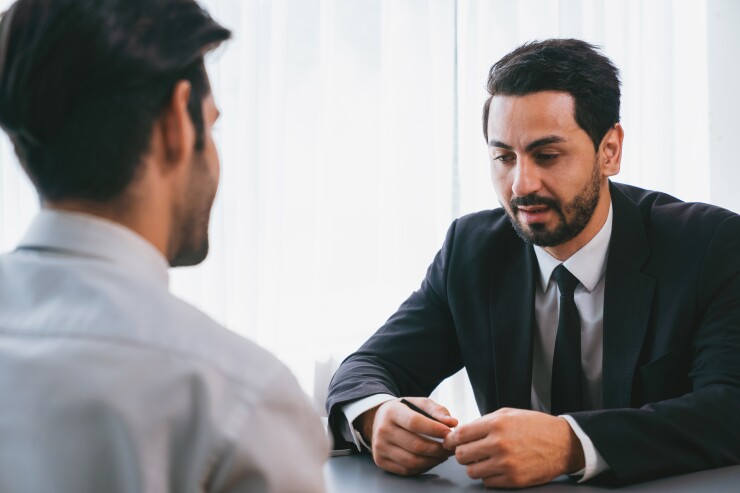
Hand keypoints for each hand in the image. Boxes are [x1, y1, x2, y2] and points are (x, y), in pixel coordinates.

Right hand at [356, 397, 457, 475]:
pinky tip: (430, 460)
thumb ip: (437, 411)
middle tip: (450, 447)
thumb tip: (452, 423)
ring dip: (433, 461)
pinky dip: (422, 468)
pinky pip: (406, 470)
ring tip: (443, 455)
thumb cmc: (404, 411)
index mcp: (392, 412)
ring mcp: (380, 447)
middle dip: (438, 449)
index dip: (434, 429)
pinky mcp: (380, 460)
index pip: (414, 422)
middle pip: (415, 445)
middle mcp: (383, 430)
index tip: (449, 432)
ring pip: (412, 461)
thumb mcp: (419, 403)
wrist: (378, 419)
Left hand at [443, 408, 584, 487]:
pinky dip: (488, 477)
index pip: (460, 435)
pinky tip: (497, 468)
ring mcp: (506, 464)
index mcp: (496, 424)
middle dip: (462, 454)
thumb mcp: (507, 414)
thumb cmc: (533, 426)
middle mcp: (499, 444)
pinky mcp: (514, 480)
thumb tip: (460, 433)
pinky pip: (487, 482)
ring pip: (472, 471)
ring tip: (485, 460)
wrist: (563, 443)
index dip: (451, 440)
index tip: (450, 443)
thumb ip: (483, 422)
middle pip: (462, 455)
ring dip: (475, 466)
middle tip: (470, 452)